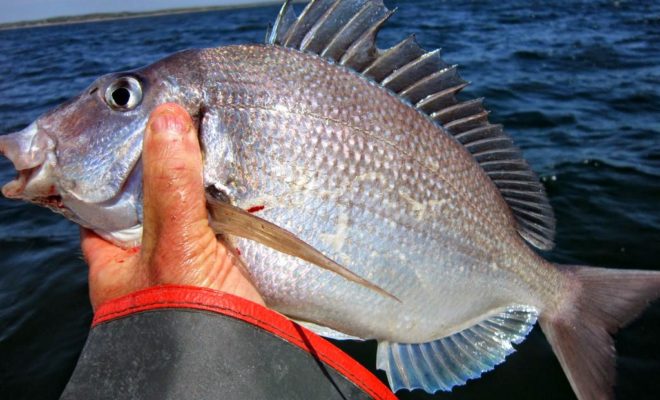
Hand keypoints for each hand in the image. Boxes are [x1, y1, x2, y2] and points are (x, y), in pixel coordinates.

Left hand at [81, 103, 264, 309]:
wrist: (237, 366)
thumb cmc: (183, 318)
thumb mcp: (174, 247)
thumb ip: (172, 186)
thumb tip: (167, 118)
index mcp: (115, 259)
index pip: (103, 200)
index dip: (118, 165)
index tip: (139, 130)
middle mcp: (150, 261)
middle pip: (157, 202)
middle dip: (175, 172)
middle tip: (190, 129)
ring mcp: (190, 267)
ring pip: (196, 215)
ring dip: (212, 191)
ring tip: (224, 147)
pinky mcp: (227, 272)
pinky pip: (229, 231)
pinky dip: (240, 212)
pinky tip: (252, 189)